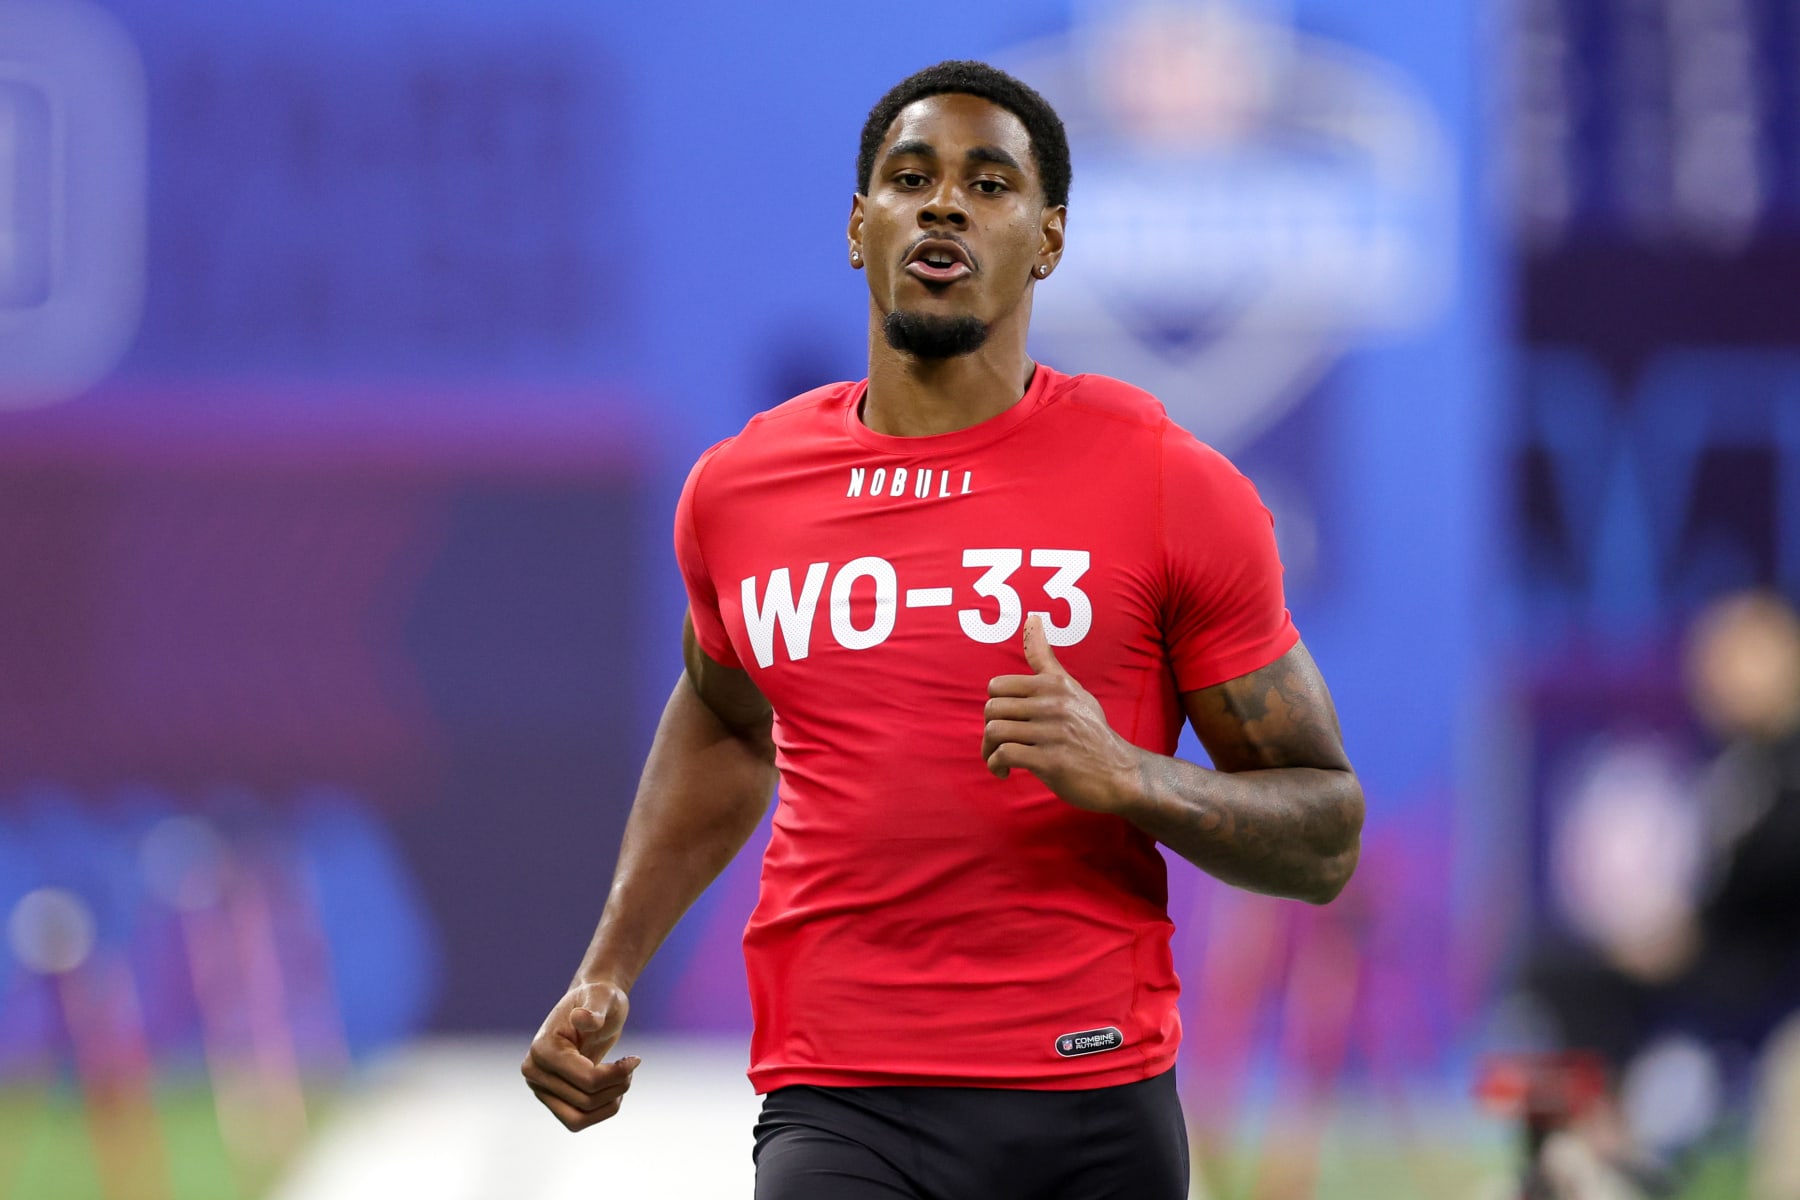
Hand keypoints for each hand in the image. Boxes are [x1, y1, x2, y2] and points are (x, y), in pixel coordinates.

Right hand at [521, 979, 639, 1130]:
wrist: (592, 1006)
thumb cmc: (600, 998)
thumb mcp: (603, 996)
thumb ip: (595, 1008)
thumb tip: (582, 1018)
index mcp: (543, 1049)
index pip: (587, 1080)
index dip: (618, 1074)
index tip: (636, 1059)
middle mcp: (534, 1072)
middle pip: (585, 1100)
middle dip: (617, 1086)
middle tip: (631, 1065)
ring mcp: (540, 1088)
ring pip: (579, 1118)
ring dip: (609, 1103)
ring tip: (623, 1079)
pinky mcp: (551, 1099)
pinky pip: (576, 1121)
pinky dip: (600, 1111)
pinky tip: (613, 1089)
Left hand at [982, 615, 1143, 812]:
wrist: (1120, 773)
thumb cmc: (1091, 730)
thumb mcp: (1072, 689)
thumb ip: (1045, 659)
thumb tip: (1032, 617)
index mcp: (1055, 685)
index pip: (997, 686)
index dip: (995, 706)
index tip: (1005, 721)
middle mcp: (1054, 704)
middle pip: (992, 710)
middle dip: (989, 731)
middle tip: (999, 745)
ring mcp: (1053, 733)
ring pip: (995, 732)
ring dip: (988, 751)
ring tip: (998, 759)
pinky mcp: (1051, 761)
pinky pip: (1005, 755)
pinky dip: (996, 765)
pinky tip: (1005, 771)